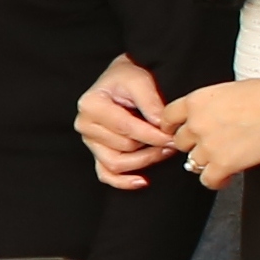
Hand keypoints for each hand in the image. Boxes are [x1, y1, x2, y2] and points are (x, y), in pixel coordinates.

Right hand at [76, 55, 181, 185]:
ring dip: (145, 161)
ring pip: (117, 163)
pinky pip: (106, 173)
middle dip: (152, 146)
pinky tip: (142, 181)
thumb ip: (150, 102)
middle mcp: (85, 124)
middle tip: (174, 141)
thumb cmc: (127, 78)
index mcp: (91, 105)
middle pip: (124, 147)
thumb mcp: (140, 80)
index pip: (126, 128)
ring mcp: (90, 141)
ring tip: (165, 152)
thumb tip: (160, 126)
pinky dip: (123, 181)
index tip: (174, 137)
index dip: (152, 135)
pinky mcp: (97, 151)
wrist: (120, 80)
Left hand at [160, 78, 259, 186]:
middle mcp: (197, 124)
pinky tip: (224, 178)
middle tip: (208, 146)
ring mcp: (208, 145)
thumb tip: (213, 111)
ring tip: (220, 161)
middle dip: (193, 145)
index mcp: (196, 101)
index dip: (172, 127)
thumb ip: (212, 103)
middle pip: (180, 142)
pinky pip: (208, 180)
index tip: (175, 132)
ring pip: (193, 162)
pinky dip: (215, 181)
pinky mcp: (223, 164)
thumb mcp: (227, 89)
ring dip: (205, 163)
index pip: (168, 117)